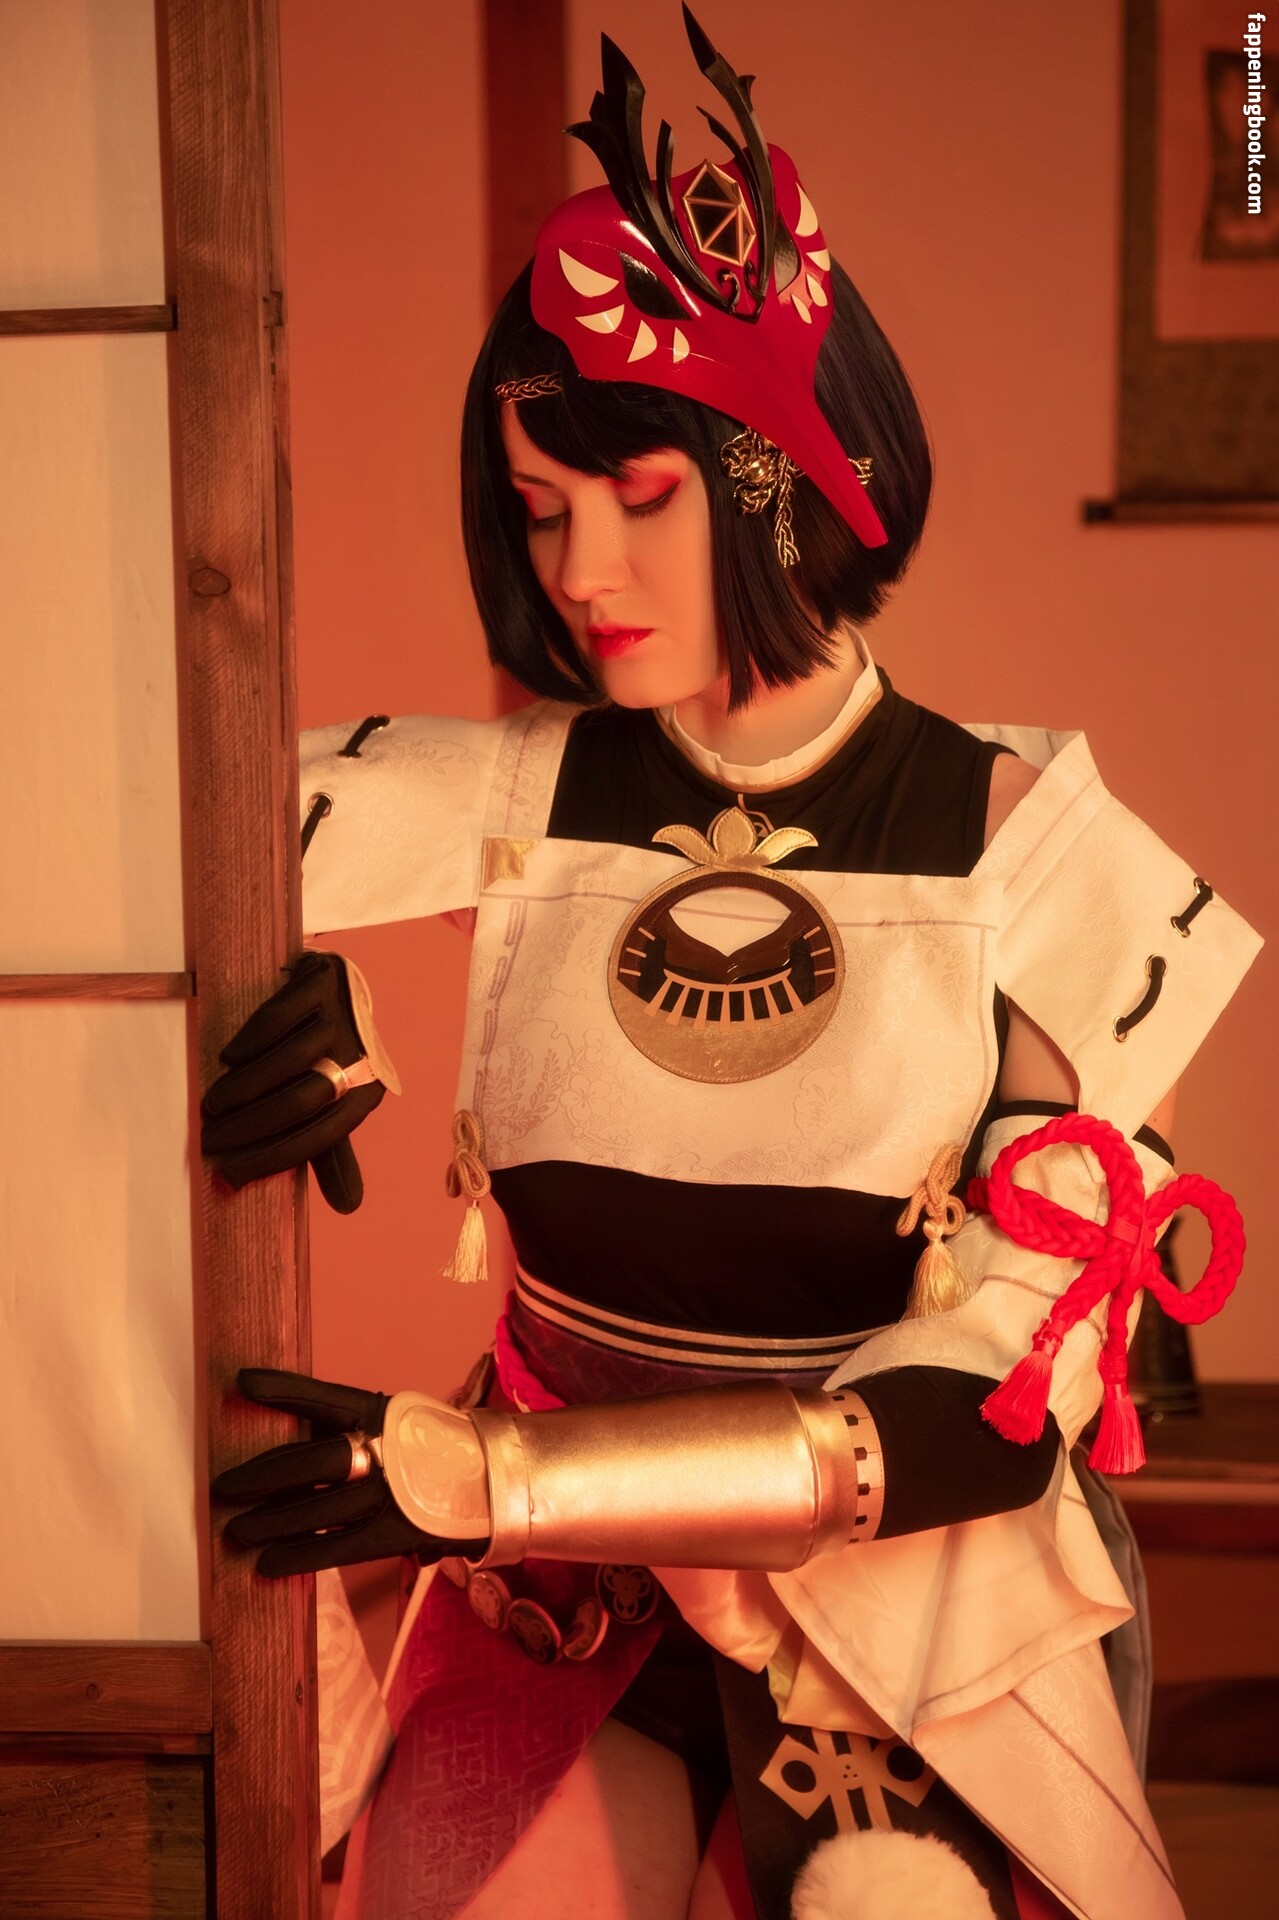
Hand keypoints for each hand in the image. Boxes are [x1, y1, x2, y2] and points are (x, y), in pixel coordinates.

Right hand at [201, 952, 389, 1213]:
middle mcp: (363, 1055)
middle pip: (302, 1101)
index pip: (321, 1138)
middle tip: (209, 1138)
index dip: (272, 1160)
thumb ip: (334, 1151)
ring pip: (288, 1060)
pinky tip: (229, 1057)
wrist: (341, 986)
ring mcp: (344, 1015)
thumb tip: (349, 1208)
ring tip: (213, 1104)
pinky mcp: (323, 981)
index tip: (228, 1174)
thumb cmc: (329, 1056)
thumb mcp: (336, 1102)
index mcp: (369, 1093)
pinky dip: (250, 1041)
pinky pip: (280, 1017)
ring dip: (243, 1087)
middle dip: (250, 1127)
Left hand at [213, 1369, 487, 1576]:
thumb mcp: (394, 1425)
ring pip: (319, 1506)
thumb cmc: (429, 1451)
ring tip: (235, 1532)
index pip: (326, 1398)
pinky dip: (298, 1555)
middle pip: (314, 1459)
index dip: (284, 1389)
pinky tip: (267, 1564)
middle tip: (222, 1489)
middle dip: (261, 1475)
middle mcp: (388, 1448)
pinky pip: (337, 1547)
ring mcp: (395, 1493)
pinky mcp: (398, 1534)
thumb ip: (348, 1432)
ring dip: (269, 1521)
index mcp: (384, 1412)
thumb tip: (286, 1450)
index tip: (242, 1382)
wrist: (495, 1480)